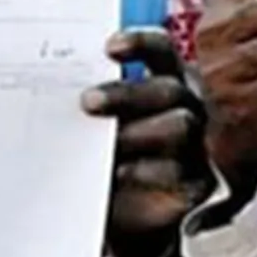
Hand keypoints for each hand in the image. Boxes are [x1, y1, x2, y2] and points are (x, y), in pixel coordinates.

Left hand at [82, 28, 203, 255]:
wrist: (125, 212)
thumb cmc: (111, 154)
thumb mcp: (101, 125)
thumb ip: (92, 103)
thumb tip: (57, 87)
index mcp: (167, 80)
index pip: (161, 51)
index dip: (140, 44)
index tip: (109, 47)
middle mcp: (187, 106)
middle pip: (167, 89)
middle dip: (127, 94)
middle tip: (87, 101)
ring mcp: (198, 142)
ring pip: (179, 126)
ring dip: (137, 133)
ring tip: (105, 146)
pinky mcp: (199, 181)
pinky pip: (181, 171)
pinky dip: (147, 171)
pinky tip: (119, 174)